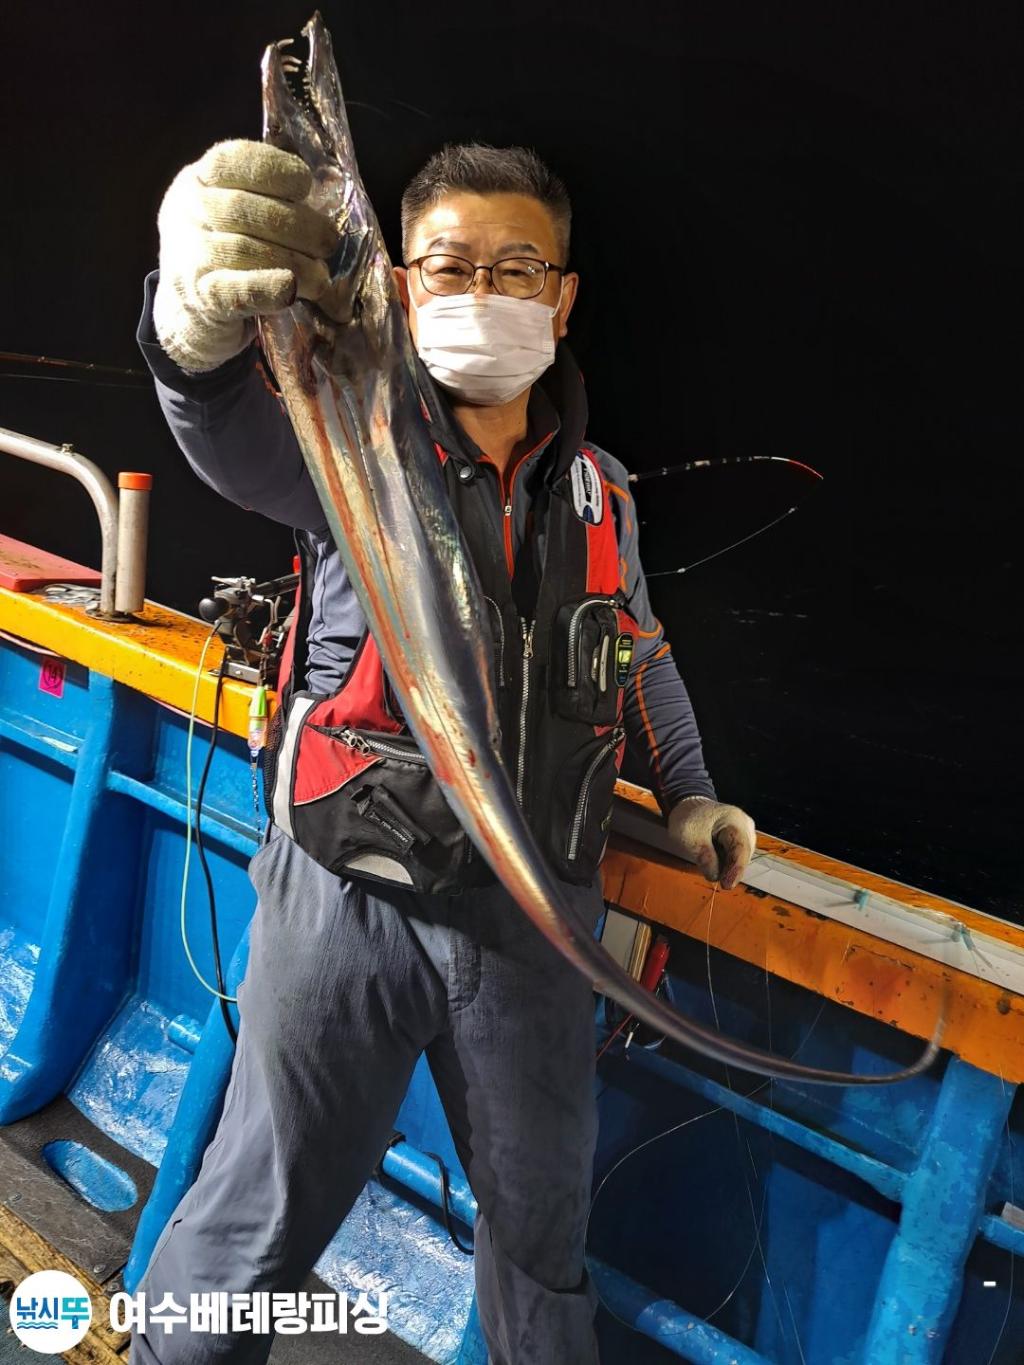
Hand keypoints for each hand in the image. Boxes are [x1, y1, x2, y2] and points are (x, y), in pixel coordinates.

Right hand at [152, 139, 341, 372]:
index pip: (234, 161)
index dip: (276, 169)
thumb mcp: (238, 217)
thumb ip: (273, 201)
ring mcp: (189, 255)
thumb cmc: (229, 257)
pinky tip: (290, 289)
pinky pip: (236, 290)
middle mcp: (187, 212)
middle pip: (244, 209)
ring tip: (321, 277)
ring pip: (245, 250)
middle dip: (298, 224)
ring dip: (295, 263)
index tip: (306, 185)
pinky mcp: (200, 298)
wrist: (188, 314)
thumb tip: (332, 198)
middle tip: (329, 242)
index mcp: (199, 180)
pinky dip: (267, 288)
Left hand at [666, 796, 756, 889]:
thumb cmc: (689, 818)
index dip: (735, 870)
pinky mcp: (741, 840)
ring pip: (741, 858)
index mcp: (734, 820)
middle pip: (743, 855)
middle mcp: (746, 825)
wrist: (690, 807)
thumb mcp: (689, 836)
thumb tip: (715, 876)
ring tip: (711, 864)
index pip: (740, 848)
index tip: (727, 885)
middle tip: (718, 882)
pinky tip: (715, 863)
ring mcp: (745, 832)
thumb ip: (703, 855)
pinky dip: (727, 863)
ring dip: (728, 867)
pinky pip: (737, 856)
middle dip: (730, 870)